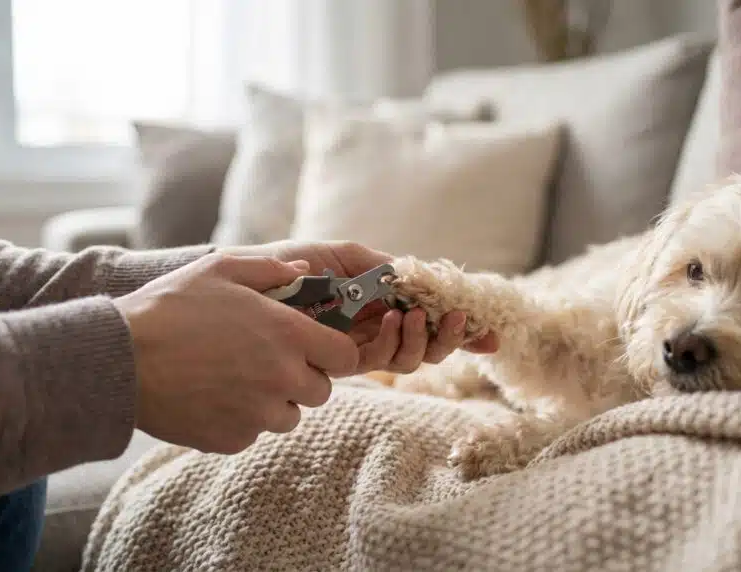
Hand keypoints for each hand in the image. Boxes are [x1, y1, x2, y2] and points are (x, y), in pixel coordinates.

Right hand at [113, 253, 357, 453]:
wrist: (119, 359)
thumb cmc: (170, 307)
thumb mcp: (220, 269)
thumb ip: (271, 269)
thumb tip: (306, 272)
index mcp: (288, 335)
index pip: (346, 356)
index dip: (333, 351)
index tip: (314, 346)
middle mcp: (282, 379)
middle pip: (321, 391)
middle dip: (302, 377)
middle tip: (267, 360)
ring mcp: (258, 414)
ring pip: (288, 416)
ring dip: (273, 401)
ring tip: (235, 377)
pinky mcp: (232, 439)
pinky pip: (253, 432)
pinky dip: (240, 419)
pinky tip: (211, 394)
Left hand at [220, 240, 499, 372]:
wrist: (250, 280)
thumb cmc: (294, 263)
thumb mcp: (345, 256)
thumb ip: (383, 267)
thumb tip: (419, 277)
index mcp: (381, 306)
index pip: (429, 322)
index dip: (460, 331)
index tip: (490, 333)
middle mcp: (374, 332)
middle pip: (426, 348)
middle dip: (448, 338)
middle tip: (455, 319)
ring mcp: (357, 348)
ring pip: (407, 359)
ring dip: (421, 339)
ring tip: (417, 314)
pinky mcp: (337, 360)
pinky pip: (376, 359)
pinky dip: (392, 340)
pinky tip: (394, 319)